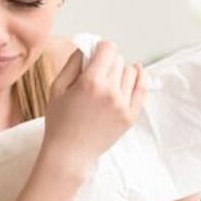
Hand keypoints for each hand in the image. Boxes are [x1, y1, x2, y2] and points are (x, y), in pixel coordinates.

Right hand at [42, 41, 148, 175]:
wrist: (70, 154)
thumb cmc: (59, 122)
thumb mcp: (57, 88)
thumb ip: (73, 63)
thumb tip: (87, 47)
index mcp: (91, 82)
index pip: (107, 49)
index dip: (100, 47)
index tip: (95, 52)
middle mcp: (111, 92)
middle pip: (118, 59)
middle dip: (108, 60)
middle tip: (97, 69)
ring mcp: (123, 105)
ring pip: (131, 71)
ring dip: (120, 70)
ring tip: (110, 78)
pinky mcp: (130, 116)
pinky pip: (143, 88)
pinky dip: (140, 77)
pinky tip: (136, 72)